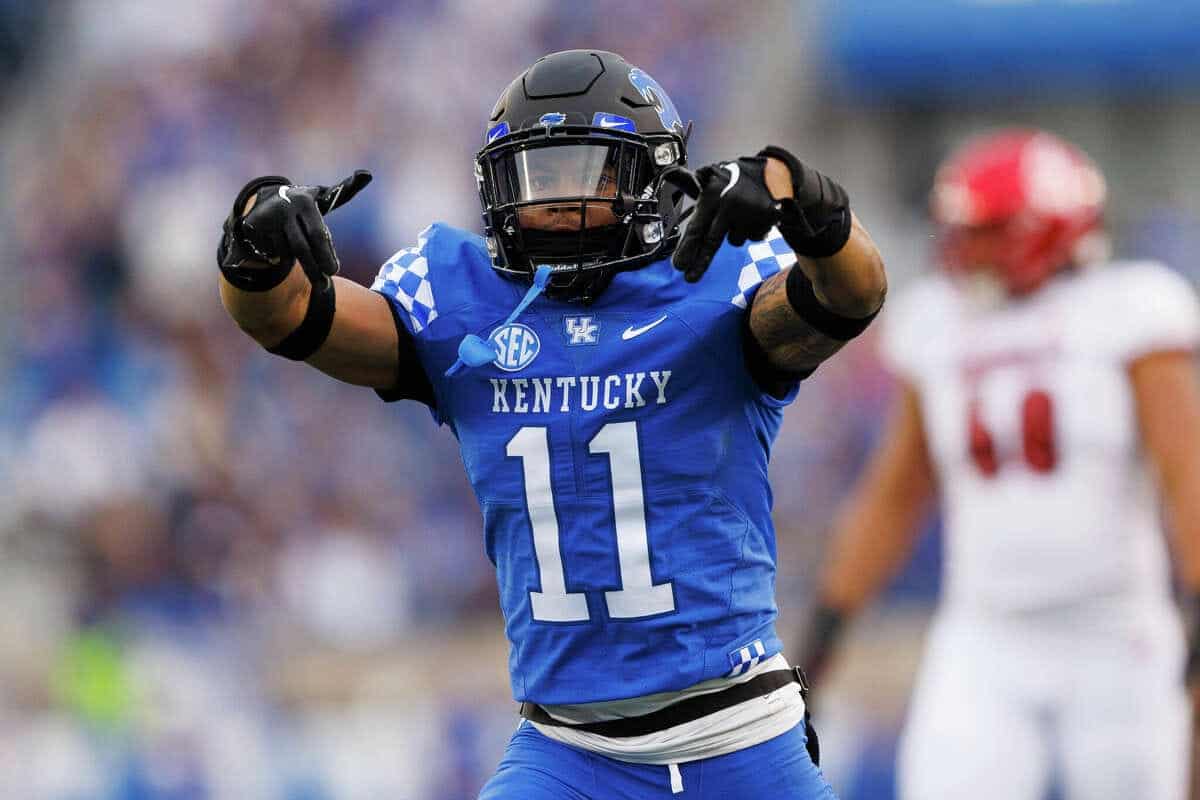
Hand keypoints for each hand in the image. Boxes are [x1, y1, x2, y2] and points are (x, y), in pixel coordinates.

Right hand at [219, 170, 371, 283]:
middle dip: (315, 269)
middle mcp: (284, 209)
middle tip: (325, 285)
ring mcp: (267, 219)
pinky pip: (272, 253)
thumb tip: (367, 174)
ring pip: (288, 253)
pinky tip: (288, 258)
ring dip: (304, 268)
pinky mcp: (251, 229)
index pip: (318, 234)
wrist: (264, 202)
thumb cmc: (304, 206)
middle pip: (302, 248)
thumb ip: (346, 189)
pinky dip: (282, 259)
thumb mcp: (323, 197)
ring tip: (318, 279)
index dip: (326, 254)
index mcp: (305, 201)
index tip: (334, 271)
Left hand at [668, 155, 780, 281]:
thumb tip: (674, 184)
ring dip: (734, 234)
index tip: (678, 266)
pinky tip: (753, 217)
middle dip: (699, 263)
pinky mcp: (766, 220)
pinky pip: (753, 238)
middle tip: (689, 278)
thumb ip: (693, 187)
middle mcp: (729, 205)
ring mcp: (749, 214)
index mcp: (713, 195)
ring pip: (735, 241)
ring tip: (739, 215)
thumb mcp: (711, 178)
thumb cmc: (735, 179)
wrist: (771, 172)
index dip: (687, 249)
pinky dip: (751, 232)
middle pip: (711, 243)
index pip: (697, 228)